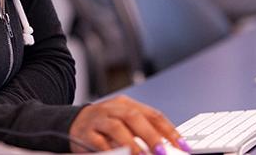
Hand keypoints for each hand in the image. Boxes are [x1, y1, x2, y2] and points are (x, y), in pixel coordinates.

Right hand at [69, 95, 189, 153]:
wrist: (73, 121)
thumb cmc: (105, 123)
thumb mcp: (124, 122)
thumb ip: (143, 131)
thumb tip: (166, 145)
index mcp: (127, 104)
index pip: (152, 114)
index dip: (168, 129)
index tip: (182, 145)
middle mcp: (113, 108)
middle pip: (134, 117)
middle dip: (150, 135)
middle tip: (163, 152)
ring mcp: (99, 119)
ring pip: (116, 127)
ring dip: (131, 144)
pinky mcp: (86, 132)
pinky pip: (99, 141)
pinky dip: (109, 150)